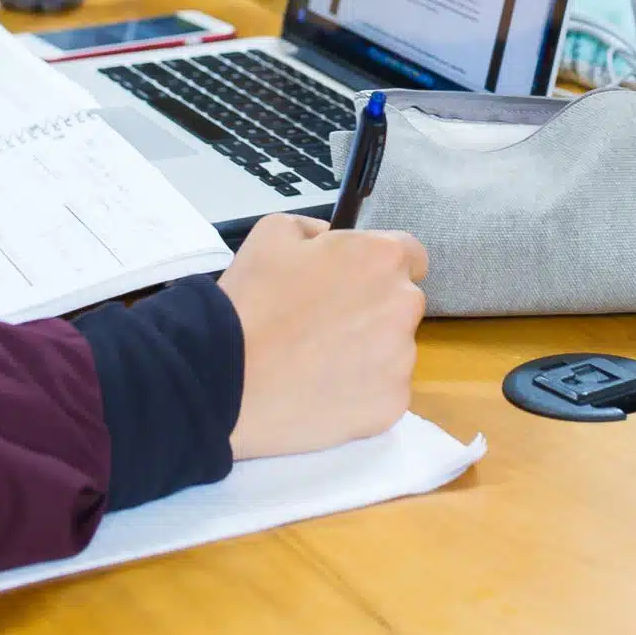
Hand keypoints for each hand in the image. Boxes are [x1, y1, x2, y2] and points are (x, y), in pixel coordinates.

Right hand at [217, 213, 426, 459]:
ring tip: (316, 361)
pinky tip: (320, 389)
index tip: (354, 281)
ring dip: (367, 352)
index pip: (410, 255)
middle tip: (324, 324)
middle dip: (372, 310)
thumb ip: (315, 228)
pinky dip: (360, 392)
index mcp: (381, 258)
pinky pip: (383, 392)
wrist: (224, 375)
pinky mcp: (391, 405)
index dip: (378, 266)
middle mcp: (403, 306)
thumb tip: (330, 240)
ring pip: (393, 351)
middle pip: (401, 304)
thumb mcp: (273, 232)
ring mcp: (400, 360)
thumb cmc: (250, 302)